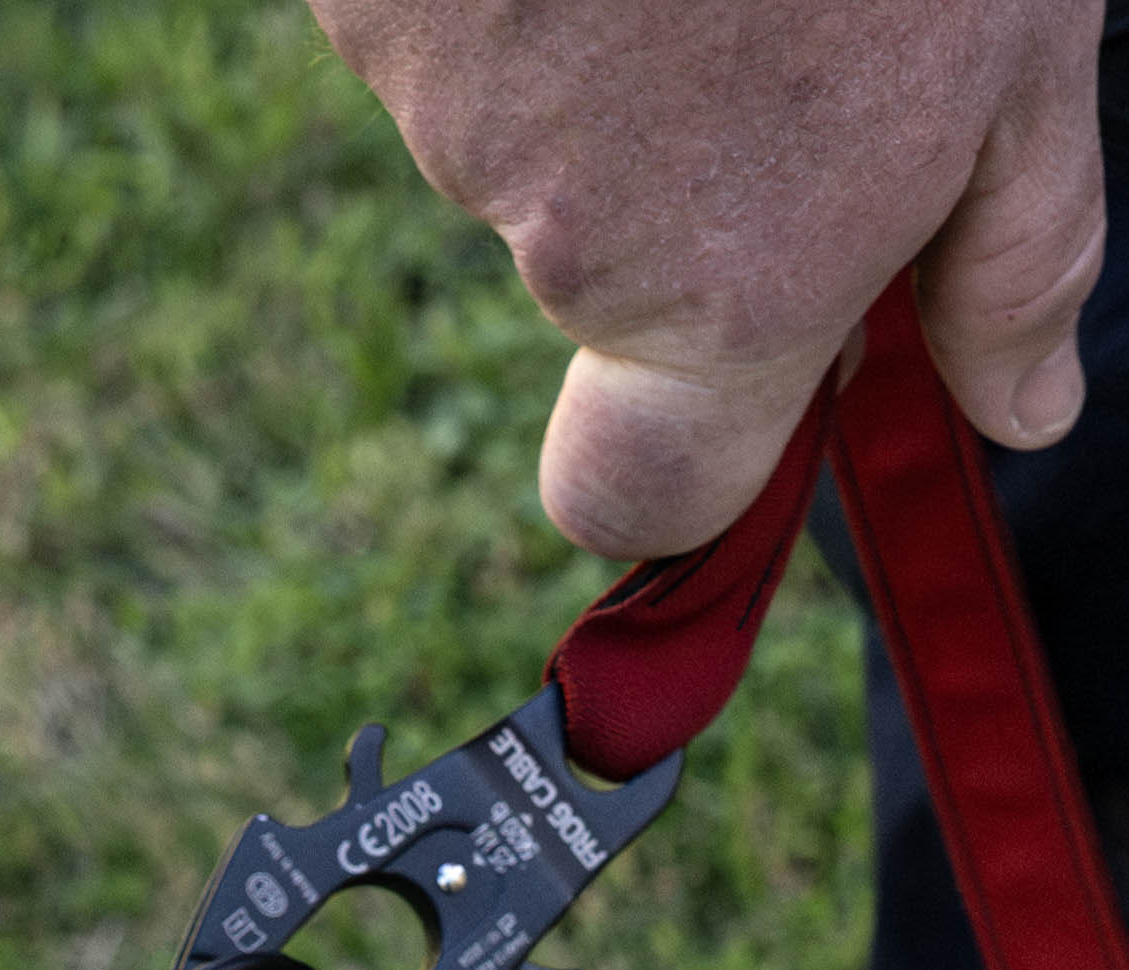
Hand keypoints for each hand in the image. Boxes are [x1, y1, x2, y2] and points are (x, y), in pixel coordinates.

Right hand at [318, 0, 1105, 557]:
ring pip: (530, 137)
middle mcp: (573, 239)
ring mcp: (452, 119)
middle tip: (788, 30)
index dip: (676, 481)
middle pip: (606, 277)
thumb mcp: (1022, 57)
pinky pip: (452, 30)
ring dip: (610, 59)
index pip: (639, 498)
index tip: (743, 408)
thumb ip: (1013, 256)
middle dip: (688, 185)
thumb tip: (1014, 413)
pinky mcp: (372, 11)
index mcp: (738, 287)